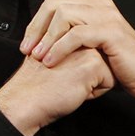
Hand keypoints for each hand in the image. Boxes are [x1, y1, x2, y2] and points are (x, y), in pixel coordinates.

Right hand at [0, 47, 115, 135]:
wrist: (25, 99)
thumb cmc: (37, 84)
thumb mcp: (55, 58)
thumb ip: (72, 51)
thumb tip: (96, 56)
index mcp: (71, 36)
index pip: (96, 55)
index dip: (82, 71)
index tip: (63, 75)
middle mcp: (81, 40)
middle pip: (105, 63)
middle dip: (90, 77)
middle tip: (65, 80)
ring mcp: (88, 50)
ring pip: (109, 72)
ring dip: (92, 85)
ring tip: (69, 84)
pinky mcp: (93, 65)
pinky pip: (109, 83)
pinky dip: (94, 93)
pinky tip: (74, 90)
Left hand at [20, 0, 134, 114]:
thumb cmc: (118, 67)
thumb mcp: (91, 46)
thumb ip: (72, 35)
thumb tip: (41, 36)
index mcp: (95, 5)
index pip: (55, 3)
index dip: (36, 23)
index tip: (27, 45)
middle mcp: (101, 5)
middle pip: (55, 5)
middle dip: (36, 28)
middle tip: (27, 50)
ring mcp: (108, 16)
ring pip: (64, 16)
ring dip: (46, 38)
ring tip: (37, 57)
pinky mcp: (111, 31)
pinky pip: (76, 34)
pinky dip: (58, 48)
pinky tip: (51, 62)